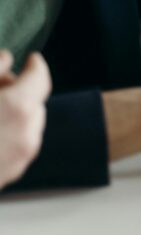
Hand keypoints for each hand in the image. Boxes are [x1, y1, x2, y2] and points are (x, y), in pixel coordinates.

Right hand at [0, 51, 51, 188]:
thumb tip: (6, 59)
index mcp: (18, 108)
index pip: (40, 77)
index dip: (35, 65)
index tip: (31, 59)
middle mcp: (26, 135)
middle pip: (34, 102)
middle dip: (19, 90)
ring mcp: (19, 160)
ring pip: (27, 125)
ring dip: (14, 113)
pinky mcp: (8, 175)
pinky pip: (18, 145)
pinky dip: (8, 133)